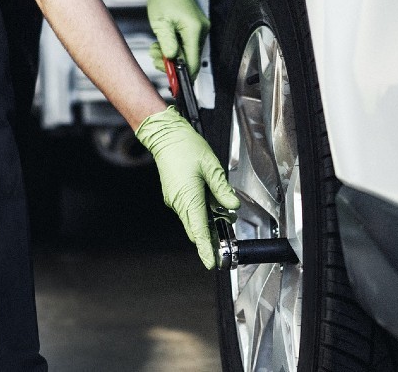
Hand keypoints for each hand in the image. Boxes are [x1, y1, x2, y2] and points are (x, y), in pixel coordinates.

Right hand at [136, 106, 239, 268]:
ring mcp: (175, 199)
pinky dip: (202, 210)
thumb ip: (222, 189)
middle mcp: (179, 202)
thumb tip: (232, 206)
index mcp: (189, 197)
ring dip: (208, 220)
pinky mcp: (175, 194)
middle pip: (196, 228)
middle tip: (228, 228)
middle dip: (212, 233)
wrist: (165, 135)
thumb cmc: (185, 147)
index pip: (199, 230)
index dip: (206, 248)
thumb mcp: (211, 166)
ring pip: (194, 219)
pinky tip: (212, 201)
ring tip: (224, 209)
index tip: (211, 261)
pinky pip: (190, 209)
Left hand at [147, 0, 208, 75]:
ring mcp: (200, 30)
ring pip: (188, 54)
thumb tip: (172, 60)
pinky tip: (164, 44)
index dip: (184, 75)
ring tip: (157, 49)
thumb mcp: (160, 23)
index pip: (193, 61)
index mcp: (194, 29)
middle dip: (173, 63)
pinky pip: (188, 46)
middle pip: (191, 59)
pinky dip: (175, 49)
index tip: (175, 83)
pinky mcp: (196, 29)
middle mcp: (201, 31)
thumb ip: (168, 43)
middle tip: (157, 59)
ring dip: (172, 56)